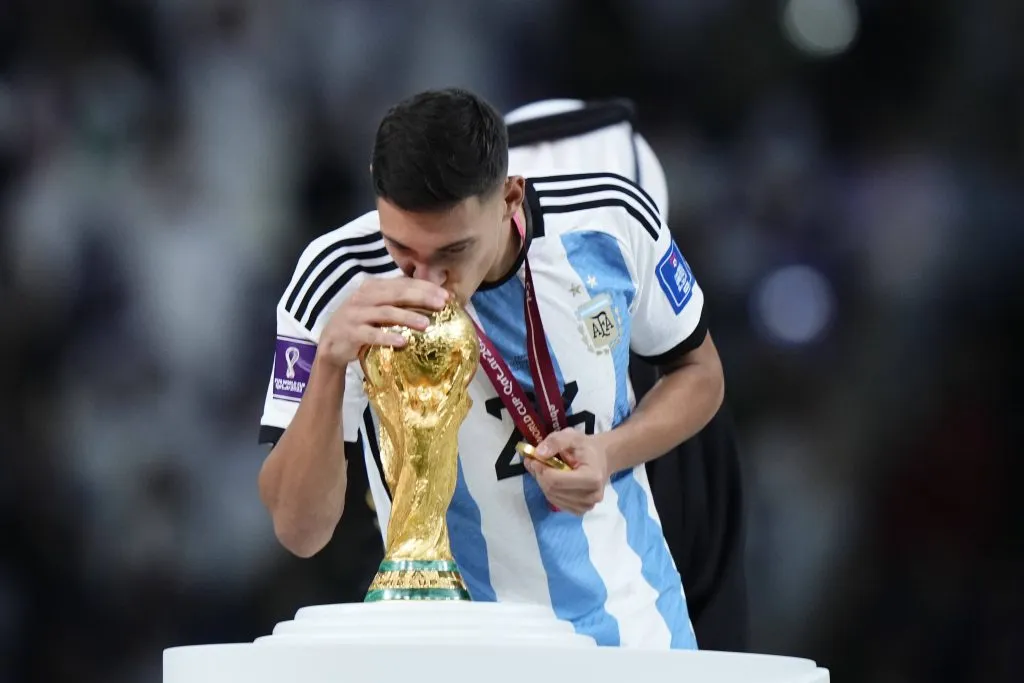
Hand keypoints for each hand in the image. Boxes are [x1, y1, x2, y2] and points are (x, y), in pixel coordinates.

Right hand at [319, 277, 449, 366]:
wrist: (331, 344)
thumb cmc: (362, 325)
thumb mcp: (377, 308)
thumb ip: (398, 302)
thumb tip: (432, 299)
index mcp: (373, 287)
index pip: (403, 283)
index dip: (425, 287)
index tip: (446, 295)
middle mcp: (364, 297)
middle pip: (397, 294)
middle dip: (421, 297)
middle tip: (441, 304)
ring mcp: (356, 314)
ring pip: (386, 312)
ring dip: (407, 317)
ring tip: (426, 324)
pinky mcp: (351, 332)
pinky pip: (371, 334)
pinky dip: (387, 337)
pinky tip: (403, 342)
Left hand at [523, 429, 608, 514]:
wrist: (601, 459)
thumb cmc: (586, 447)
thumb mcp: (572, 436)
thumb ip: (555, 442)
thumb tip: (538, 453)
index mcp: (592, 477)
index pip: (557, 481)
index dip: (541, 470)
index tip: (534, 458)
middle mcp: (592, 496)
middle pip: (553, 490)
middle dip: (540, 475)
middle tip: (534, 462)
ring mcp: (586, 506)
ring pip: (552, 497)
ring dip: (543, 482)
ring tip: (543, 469)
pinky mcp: (580, 511)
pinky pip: (556, 502)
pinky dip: (549, 490)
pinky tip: (551, 479)